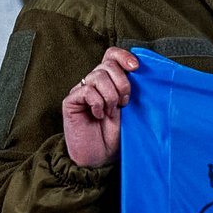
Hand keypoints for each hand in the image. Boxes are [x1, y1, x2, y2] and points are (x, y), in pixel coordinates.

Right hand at [62, 47, 138, 166]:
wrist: (100, 157)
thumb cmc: (116, 135)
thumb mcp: (130, 110)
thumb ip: (131, 90)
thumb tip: (141, 70)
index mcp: (110, 81)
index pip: (112, 55)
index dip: (124, 56)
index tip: (136, 67)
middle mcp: (94, 83)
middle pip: (108, 64)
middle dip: (122, 83)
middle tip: (124, 103)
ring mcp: (82, 91)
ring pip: (98, 76)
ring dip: (110, 96)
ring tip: (110, 113)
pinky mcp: (71, 101)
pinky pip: (87, 91)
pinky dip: (97, 103)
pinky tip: (98, 115)